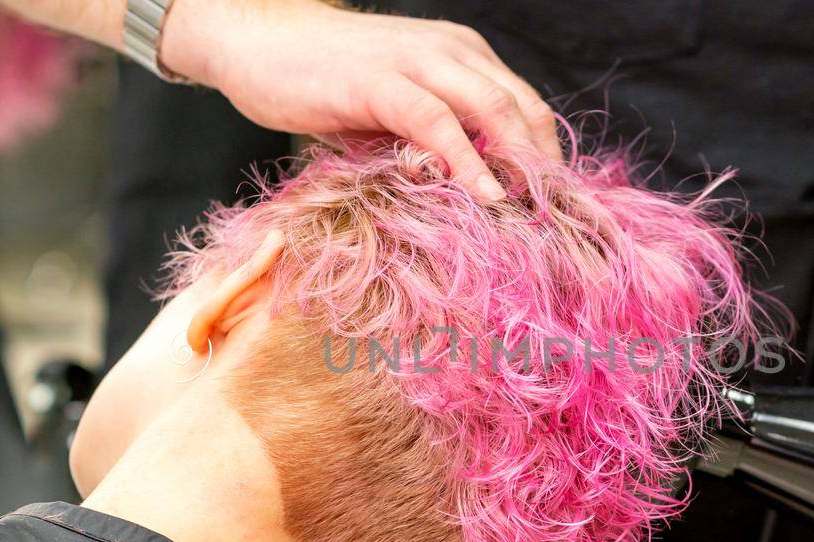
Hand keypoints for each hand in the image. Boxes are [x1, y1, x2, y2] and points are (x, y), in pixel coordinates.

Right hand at [160, 0, 561, 200]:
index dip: (547, 160)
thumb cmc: (324, 84)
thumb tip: (469, 204)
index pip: (526, 107)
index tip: (558, 213)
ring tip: (533, 217)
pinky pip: (436, 121)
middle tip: (558, 225)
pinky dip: (464, 159)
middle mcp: (451, 51)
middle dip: (545, 169)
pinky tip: (482, 196)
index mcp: (463, 57)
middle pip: (523, 108)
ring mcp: (416, 61)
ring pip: (492, 108)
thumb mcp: (394, 115)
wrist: (255, 44)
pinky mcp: (378, 80)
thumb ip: (432, 145)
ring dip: (518, 166)